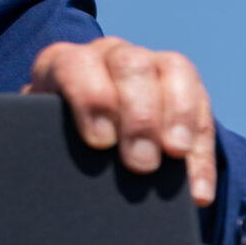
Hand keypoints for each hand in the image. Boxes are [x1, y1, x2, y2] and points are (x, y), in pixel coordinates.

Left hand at [25, 37, 215, 204]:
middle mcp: (109, 54)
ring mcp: (151, 64)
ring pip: (174, 71)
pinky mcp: (187, 87)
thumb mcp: (42, 136)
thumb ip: (42, 139)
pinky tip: (197, 190)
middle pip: (131, 66)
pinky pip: (203, 110)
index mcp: (64, 62)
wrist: (81, 139)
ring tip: (174, 158)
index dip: (91, 99)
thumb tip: (46, 167)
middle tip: (140, 164)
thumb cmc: (54, 140)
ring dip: (177, 119)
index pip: (77, 65)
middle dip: (138, 117)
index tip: (99, 142)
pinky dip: (201, 153)